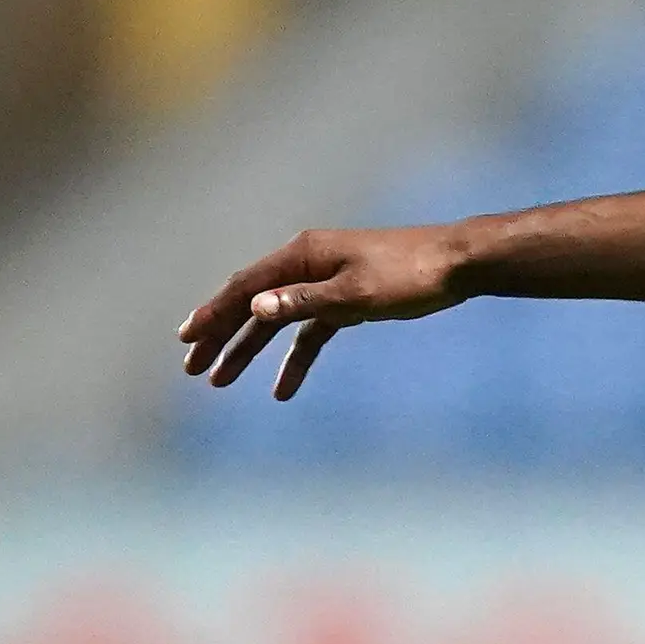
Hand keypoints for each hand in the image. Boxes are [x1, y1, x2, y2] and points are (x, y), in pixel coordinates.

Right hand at [175, 227, 466, 401]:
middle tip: (194, 369)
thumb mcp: (355, 294)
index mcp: (303, 254)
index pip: (245, 287)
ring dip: (249, 349)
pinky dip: (295, 358)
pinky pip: (310, 331)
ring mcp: (325, 280)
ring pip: (277, 319)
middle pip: (252, 302)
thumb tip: (255, 309)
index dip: (212, 314)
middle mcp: (307, 263)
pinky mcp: (347, 299)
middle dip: (221, 336)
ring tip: (222, 382)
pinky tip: (283, 389)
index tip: (186, 340)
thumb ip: (304, 302)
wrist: (458, 263)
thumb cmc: (409, 274)